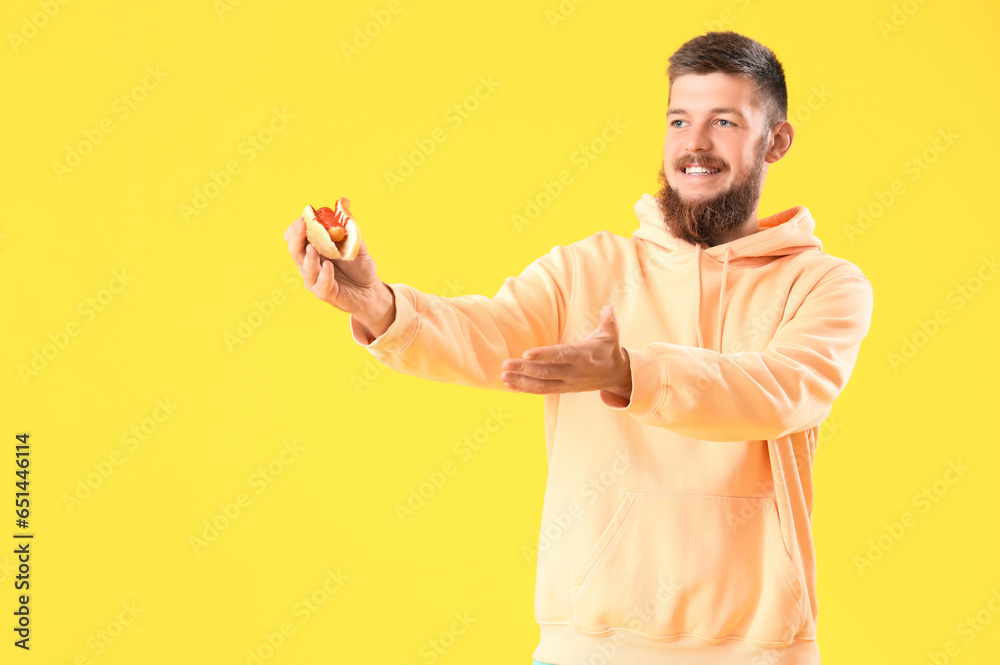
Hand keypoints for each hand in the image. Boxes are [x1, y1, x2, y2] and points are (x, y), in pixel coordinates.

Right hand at [283, 216, 394, 334]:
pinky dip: (324, 275)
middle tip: (302, 225)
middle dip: (297, 237)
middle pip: (295, 251)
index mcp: (313, 250)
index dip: (296, 228)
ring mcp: (315, 280)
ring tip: (312, 248)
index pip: (295, 238)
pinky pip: (321, 285)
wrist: (370, 291)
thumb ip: (351, 233)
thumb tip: (345, 216)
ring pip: (306, 268)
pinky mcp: (325, 293)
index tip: (304, 217)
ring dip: (309, 257)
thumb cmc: (360, 267)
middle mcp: (310, 265)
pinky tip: (328, 266)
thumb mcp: (357, 247)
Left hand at [500, 304, 631, 406]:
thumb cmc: (609, 350)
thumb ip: (608, 320)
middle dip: (524, 369)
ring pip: (541, 385)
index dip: (543, 355)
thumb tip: (609, 307)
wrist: (616, 376)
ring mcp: (567, 383)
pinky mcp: (563, 389)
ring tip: (503, 376)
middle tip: (505, 364)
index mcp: (583, 356)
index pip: (560, 356)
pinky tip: (509, 384)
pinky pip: (541, 391)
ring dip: (521, 381)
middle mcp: (573, 372)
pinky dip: (525, 389)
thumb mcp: (612, 334)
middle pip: (545, 372)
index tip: (526, 353)